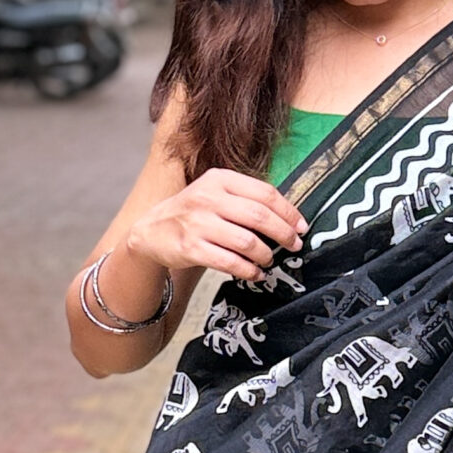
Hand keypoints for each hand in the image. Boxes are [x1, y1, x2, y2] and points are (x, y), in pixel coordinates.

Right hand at [125, 169, 306, 283]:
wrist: (151, 230)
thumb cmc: (192, 213)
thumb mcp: (214, 193)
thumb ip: (245, 198)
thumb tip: (287, 217)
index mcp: (219, 179)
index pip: (265, 193)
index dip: (288, 212)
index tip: (301, 226)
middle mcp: (208, 198)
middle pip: (260, 216)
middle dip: (284, 234)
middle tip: (295, 245)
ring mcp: (198, 223)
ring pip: (247, 241)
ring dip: (265, 254)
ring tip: (269, 259)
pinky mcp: (190, 248)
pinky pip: (230, 262)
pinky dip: (249, 270)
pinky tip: (255, 273)